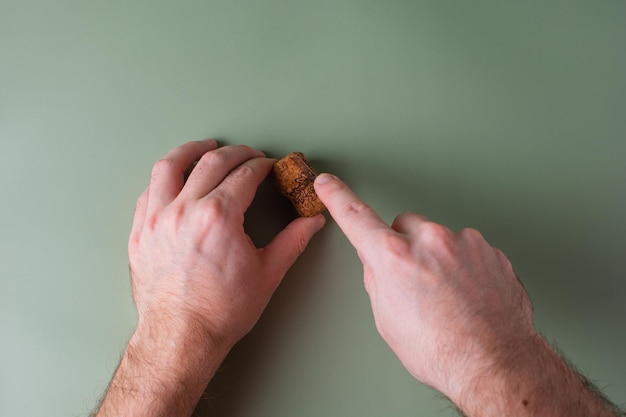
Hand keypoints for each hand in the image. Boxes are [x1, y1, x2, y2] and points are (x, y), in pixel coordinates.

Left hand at [127, 140, 324, 370]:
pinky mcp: (140, 232)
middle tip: (249, 155)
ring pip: (170, 166)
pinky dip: (165, 178)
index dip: (261, 165)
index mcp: (219, 217)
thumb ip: (292, 240)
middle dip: (236, 152)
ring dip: (191, 150)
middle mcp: (185, 210)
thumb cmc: (221, 311)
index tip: (268, 166)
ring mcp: (157, 219)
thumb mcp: (267, 273)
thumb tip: (312, 221)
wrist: (181, 337)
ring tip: (204, 146)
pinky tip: (175, 177)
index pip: (244, 174)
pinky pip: (148, 191)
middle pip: (212, 161)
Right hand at [313, 173, 534, 403]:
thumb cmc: (441, 351)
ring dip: (437, 256)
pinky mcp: (489, 249)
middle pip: (405, 225)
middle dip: (405, 245)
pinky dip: (463, 265)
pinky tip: (466, 294)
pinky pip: (466, 249)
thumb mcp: (387, 319)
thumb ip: (377, 278)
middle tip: (415, 281)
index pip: (356, 217)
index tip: (327, 183)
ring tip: (447, 296)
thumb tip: (377, 260)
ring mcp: (464, 242)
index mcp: (394, 257)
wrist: (496, 365)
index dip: (337, 198)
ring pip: (439, 237)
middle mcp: (429, 240)